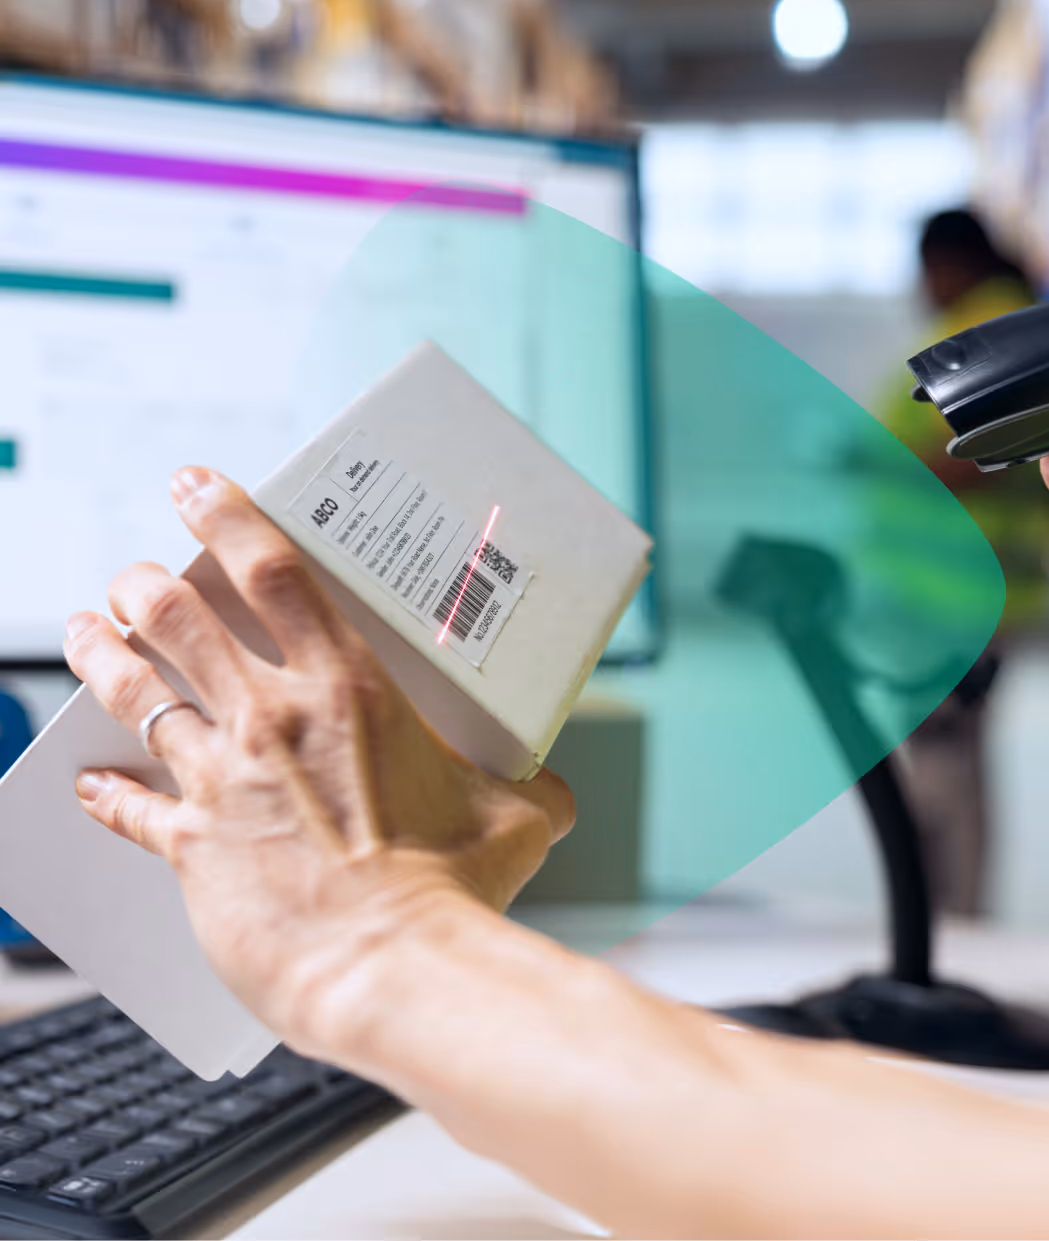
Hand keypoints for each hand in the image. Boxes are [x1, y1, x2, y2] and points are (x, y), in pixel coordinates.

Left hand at [62, 466, 573, 1053]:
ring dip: (99, 653)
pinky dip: (105, 792)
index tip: (193, 483)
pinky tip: (88, 785)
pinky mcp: (194, 847)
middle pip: (177, 617)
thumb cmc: (458, 889)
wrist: (393, 969)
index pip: (270, 571)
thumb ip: (536, 790)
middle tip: (134, 575)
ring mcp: (224, 779)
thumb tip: (561, 793)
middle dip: (142, 583)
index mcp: (349, 689)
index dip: (224, 514)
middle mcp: (273, 719)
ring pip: (135, 692)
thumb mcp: (519, 819)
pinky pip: (129, 808)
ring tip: (84, 631)